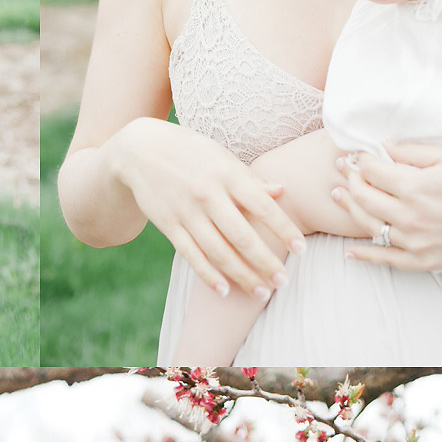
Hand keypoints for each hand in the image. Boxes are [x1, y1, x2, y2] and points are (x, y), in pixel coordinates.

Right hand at [126, 114, 292, 293]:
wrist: (139, 149)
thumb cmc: (189, 151)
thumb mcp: (220, 156)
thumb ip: (250, 178)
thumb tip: (281, 192)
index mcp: (226, 174)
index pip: (262, 206)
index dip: (283, 229)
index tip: (301, 250)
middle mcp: (207, 194)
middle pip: (241, 235)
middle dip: (265, 262)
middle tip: (284, 281)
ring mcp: (186, 211)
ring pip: (217, 251)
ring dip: (242, 275)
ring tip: (261, 292)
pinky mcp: (168, 224)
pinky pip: (191, 255)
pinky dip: (208, 275)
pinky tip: (225, 290)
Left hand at [330, 141, 441, 266]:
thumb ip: (414, 152)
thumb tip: (383, 147)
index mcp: (416, 187)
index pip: (372, 171)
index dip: (361, 160)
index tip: (356, 154)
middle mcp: (409, 217)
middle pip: (364, 197)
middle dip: (350, 180)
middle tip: (343, 169)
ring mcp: (414, 242)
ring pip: (369, 226)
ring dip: (349, 209)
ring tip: (338, 195)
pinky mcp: (422, 261)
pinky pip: (386, 259)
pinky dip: (365, 255)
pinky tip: (350, 251)